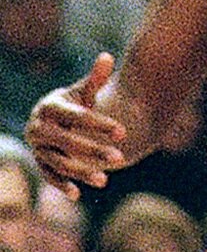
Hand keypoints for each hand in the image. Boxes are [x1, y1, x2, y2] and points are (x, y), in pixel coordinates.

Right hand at [28, 55, 132, 195]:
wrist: (58, 121)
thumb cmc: (76, 104)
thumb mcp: (85, 92)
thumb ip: (96, 78)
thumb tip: (107, 56)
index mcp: (49, 106)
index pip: (76, 116)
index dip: (99, 124)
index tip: (124, 132)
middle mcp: (38, 127)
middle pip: (67, 141)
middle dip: (94, 150)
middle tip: (121, 157)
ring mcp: (37, 147)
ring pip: (59, 162)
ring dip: (81, 172)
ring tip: (106, 180)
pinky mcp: (40, 163)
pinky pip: (49, 176)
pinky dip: (62, 186)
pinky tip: (78, 195)